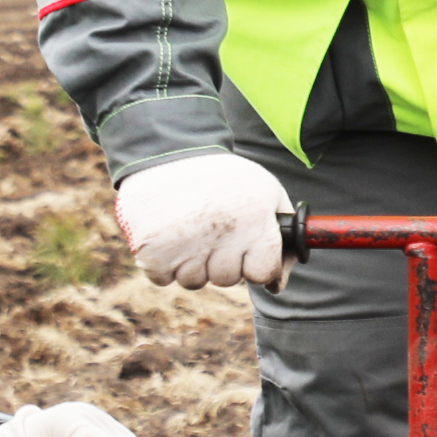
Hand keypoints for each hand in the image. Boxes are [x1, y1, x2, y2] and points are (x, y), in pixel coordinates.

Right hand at [116, 153, 290, 288]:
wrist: (168, 151)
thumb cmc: (222, 177)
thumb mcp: (266, 192)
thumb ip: (284, 237)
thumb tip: (276, 285)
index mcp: (254, 221)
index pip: (262, 272)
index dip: (255, 262)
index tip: (246, 248)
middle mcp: (222, 236)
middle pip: (227, 279)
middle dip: (221, 261)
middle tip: (213, 231)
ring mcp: (185, 246)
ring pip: (194, 281)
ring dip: (191, 263)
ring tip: (189, 228)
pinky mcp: (152, 251)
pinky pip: (162, 278)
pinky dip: (163, 262)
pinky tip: (168, 233)